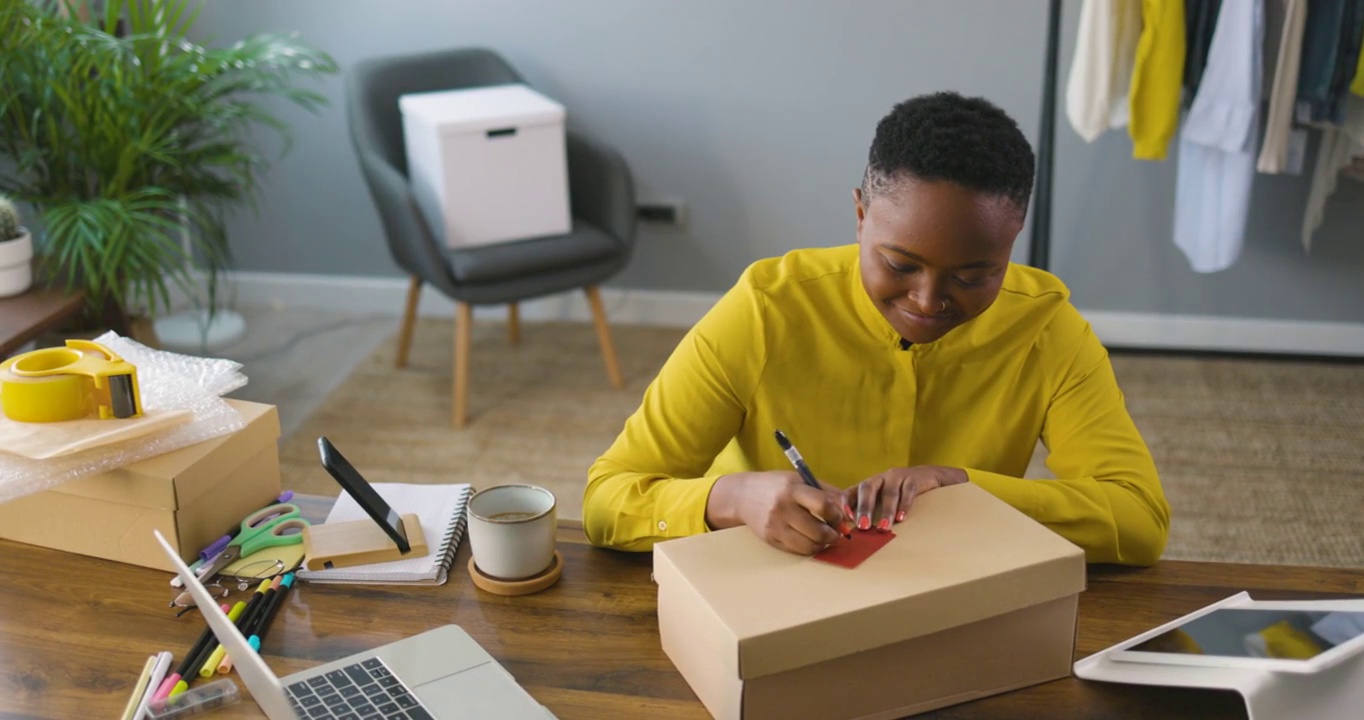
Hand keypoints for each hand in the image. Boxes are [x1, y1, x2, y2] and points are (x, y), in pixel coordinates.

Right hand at [706, 471, 851, 554]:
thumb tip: (849, 509)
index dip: (837, 515)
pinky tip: (810, 540)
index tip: (840, 517)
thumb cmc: (776, 486)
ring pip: (809, 545)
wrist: (742, 495)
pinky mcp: (770, 539)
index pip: (823, 506)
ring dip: (823, 545)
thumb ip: (826, 491)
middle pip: (818, 531)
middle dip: (833, 535)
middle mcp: (782, 508)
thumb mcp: (799, 479)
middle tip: (837, 532)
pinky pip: (797, 551)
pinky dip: (809, 548)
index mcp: (792, 489)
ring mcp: (775, 526)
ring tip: (825, 537)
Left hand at [845, 466, 968, 531]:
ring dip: (886, 511)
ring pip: (889, 492)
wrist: (930, 478)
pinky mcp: (914, 478)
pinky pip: (908, 490)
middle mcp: (880, 479)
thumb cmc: (901, 495)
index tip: (846, 520)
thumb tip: (858, 536)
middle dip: (864, 508)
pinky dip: (904, 505)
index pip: (852, 491)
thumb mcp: (884, 502)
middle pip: (867, 488)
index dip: (847, 504)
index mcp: (870, 485)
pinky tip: (902, 517)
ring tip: (884, 528)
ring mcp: (897, 477)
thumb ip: (873, 514)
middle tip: (863, 526)